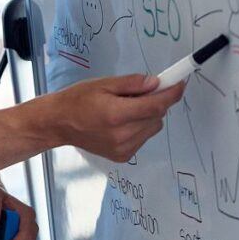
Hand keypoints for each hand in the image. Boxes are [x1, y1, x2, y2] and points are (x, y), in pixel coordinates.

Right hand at [47, 74, 184, 161]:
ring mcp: (123, 148)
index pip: (155, 105)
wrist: (58, 123)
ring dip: (148, 116)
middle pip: (157, 117)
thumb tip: (156, 83)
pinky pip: (143, 138)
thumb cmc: (77, 99)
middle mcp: (122, 134)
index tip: (180, 83)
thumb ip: (131, 83)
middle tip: (139, 94)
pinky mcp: (123, 156)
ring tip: (126, 110)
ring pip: (153, 128)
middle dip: (155, 102)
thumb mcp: (102, 83)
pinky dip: (139, 128)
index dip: (171, 94)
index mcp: (116, 114)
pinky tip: (121, 123)